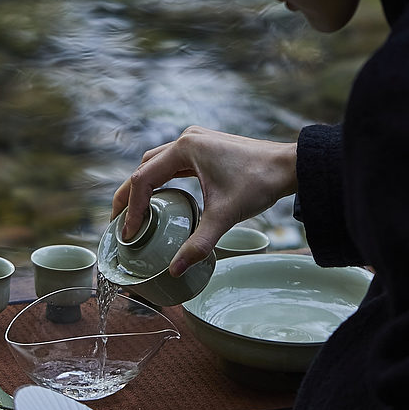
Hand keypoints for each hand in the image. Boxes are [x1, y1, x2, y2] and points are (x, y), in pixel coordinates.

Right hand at [112, 127, 297, 275]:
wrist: (289, 166)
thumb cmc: (259, 183)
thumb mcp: (225, 216)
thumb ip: (198, 244)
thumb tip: (175, 270)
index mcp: (185, 148)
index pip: (143, 180)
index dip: (131, 209)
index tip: (129, 234)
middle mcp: (186, 139)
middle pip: (144, 168)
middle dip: (128, 196)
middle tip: (118, 223)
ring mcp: (196, 140)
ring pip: (157, 163)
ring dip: (143, 186)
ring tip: (135, 213)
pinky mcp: (205, 146)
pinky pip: (173, 162)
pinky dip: (161, 180)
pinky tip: (161, 199)